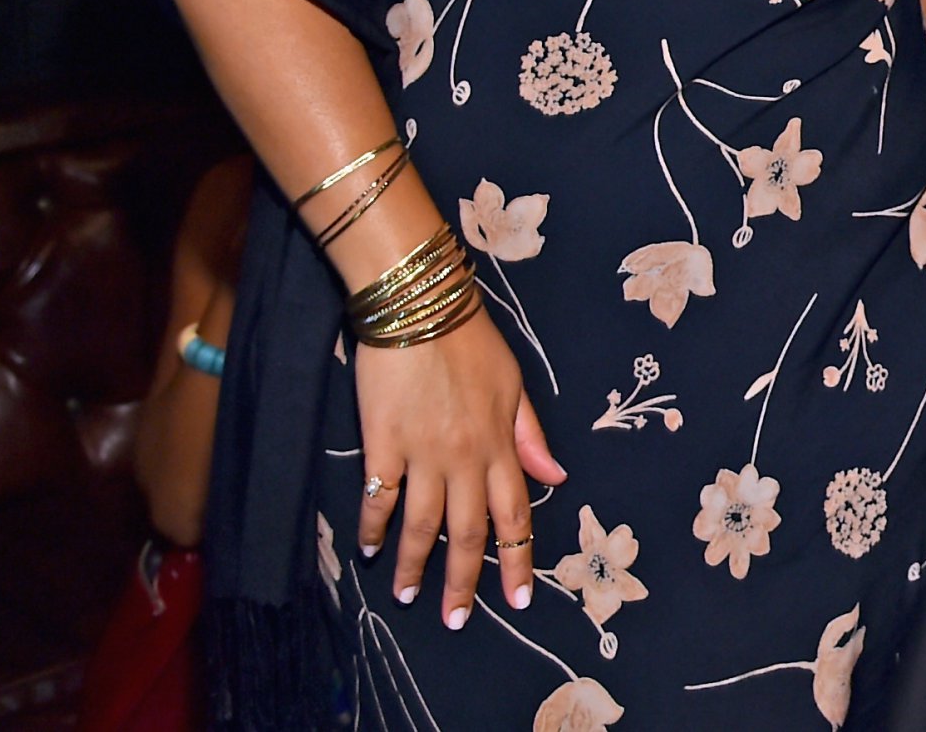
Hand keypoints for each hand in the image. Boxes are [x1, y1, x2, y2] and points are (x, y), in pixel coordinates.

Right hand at [356, 309, 564, 627]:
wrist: (420, 304)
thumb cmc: (469, 340)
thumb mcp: (514, 384)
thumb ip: (530, 437)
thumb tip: (555, 479)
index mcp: (501, 444)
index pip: (515, 514)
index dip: (516, 559)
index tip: (516, 598)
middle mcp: (466, 456)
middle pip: (468, 532)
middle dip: (464, 582)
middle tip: (457, 620)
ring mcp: (423, 452)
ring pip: (423, 525)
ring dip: (415, 565)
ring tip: (408, 595)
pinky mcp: (384, 442)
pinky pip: (380, 496)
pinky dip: (374, 526)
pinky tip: (370, 548)